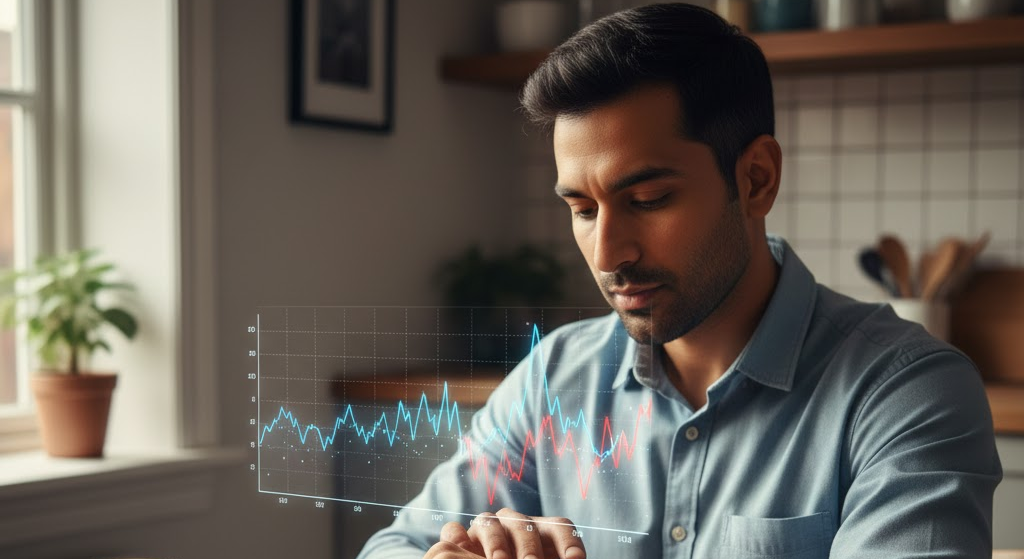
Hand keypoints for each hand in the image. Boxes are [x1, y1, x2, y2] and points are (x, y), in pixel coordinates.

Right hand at [424, 508, 585, 558]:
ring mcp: (487, 529)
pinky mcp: (459, 539)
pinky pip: (454, 531)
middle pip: (525, 526)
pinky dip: (457, 537)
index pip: (560, 527)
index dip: (568, 542)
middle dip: (530, 549)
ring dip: (496, 543)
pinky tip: (463, 549)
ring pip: (490, 523)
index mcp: (543, 532)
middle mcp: (516, 525)